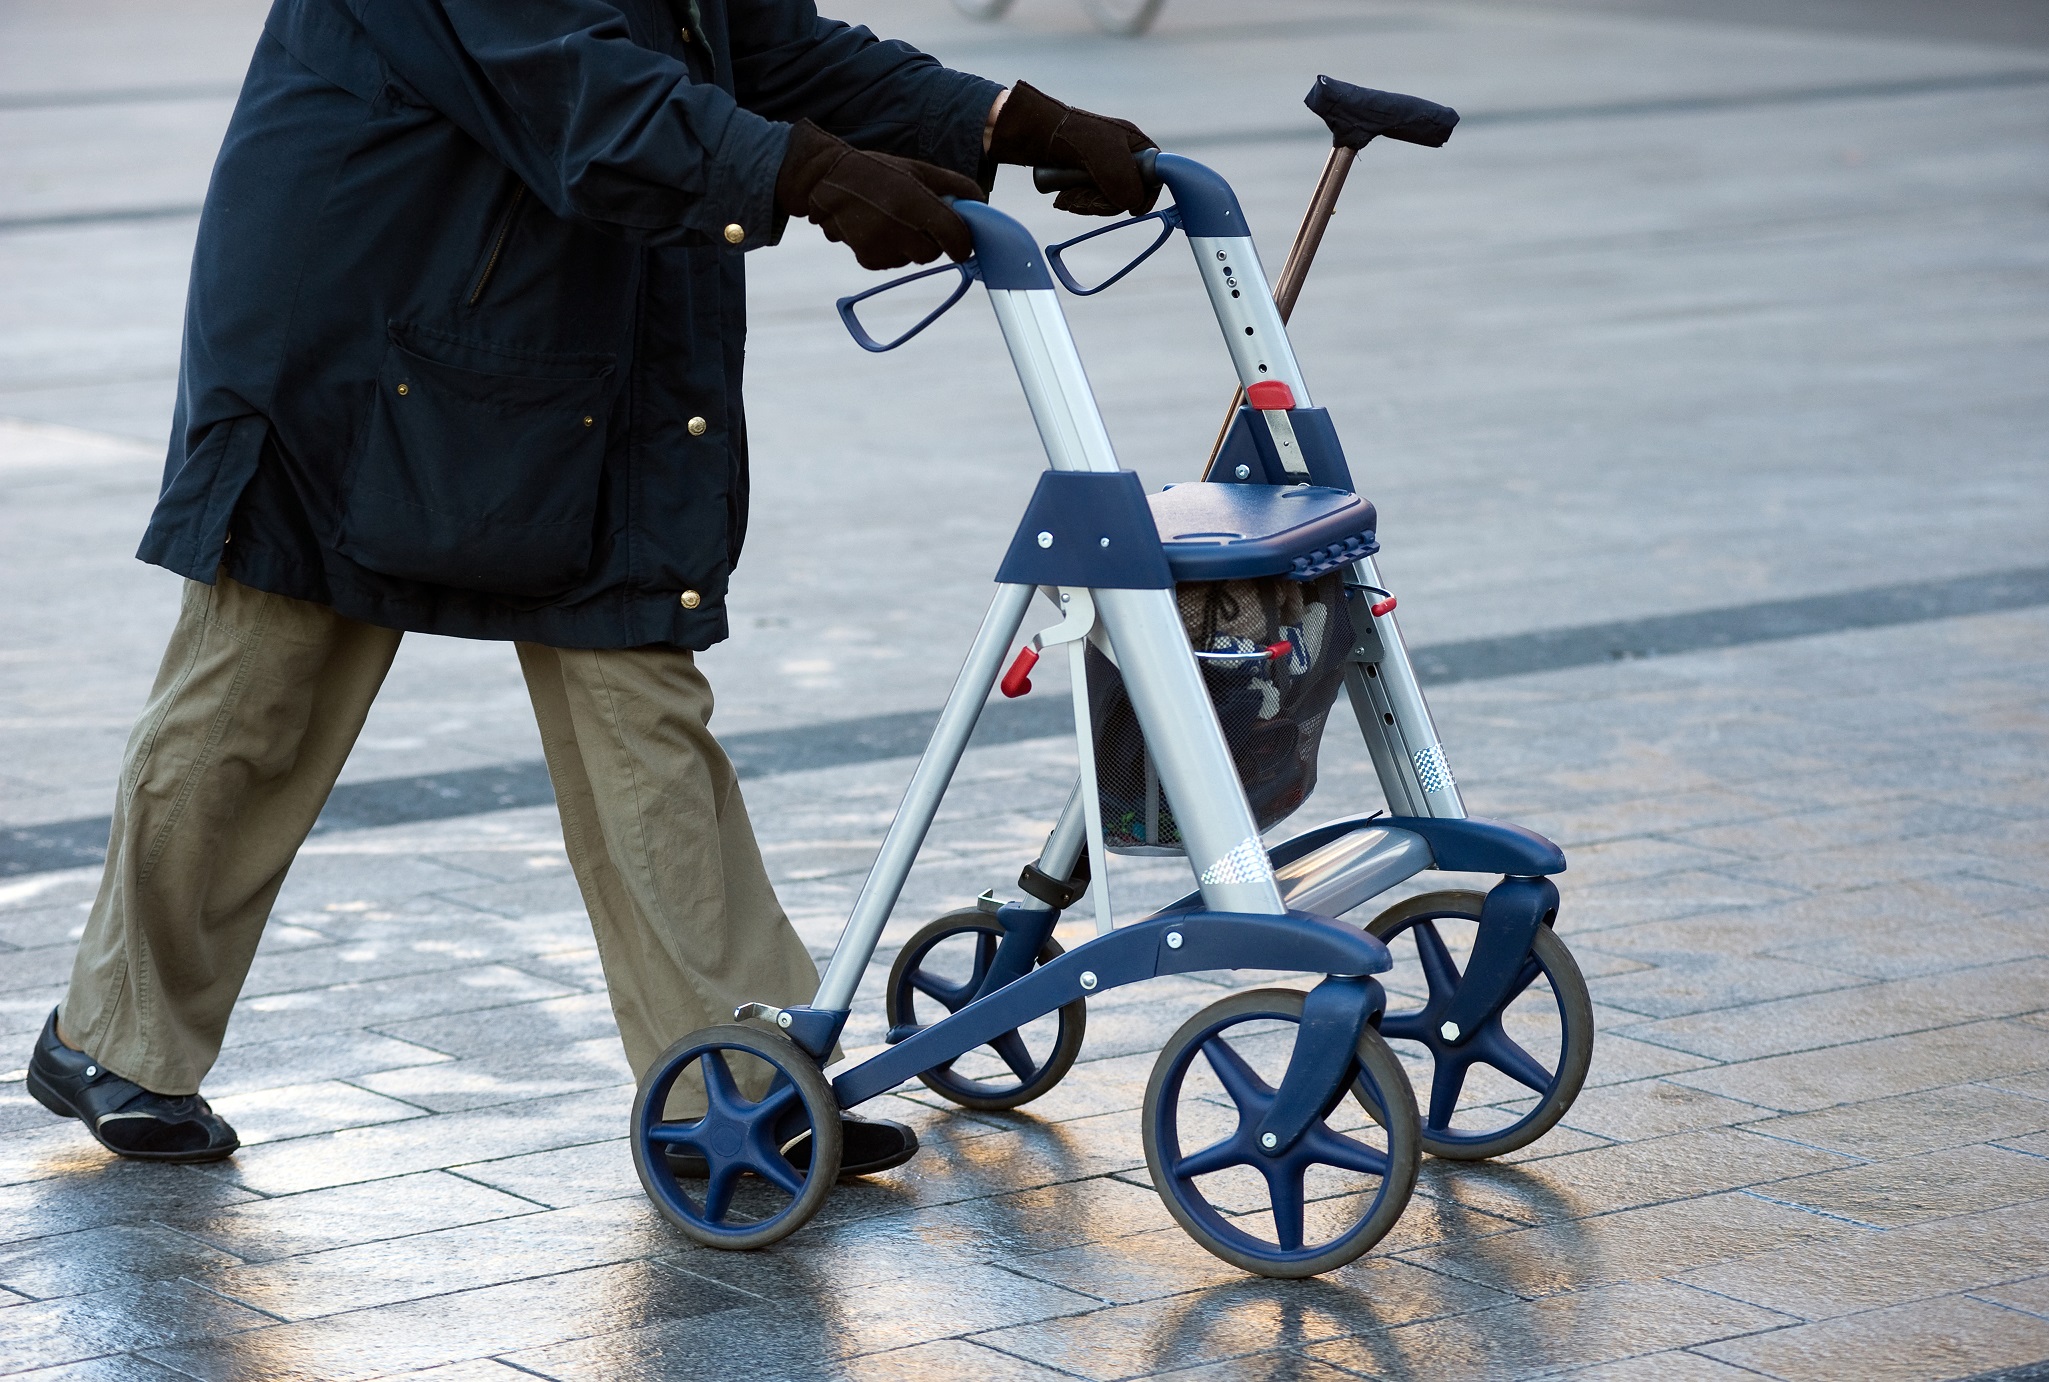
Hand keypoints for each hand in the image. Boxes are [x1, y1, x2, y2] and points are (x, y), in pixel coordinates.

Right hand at [775, 120, 984, 270]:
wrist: (825, 180)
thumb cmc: (878, 172)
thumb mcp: (919, 169)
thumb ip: (955, 186)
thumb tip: (981, 204)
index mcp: (916, 201)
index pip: (956, 238)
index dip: (963, 243)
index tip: (961, 241)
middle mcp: (899, 226)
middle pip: (933, 254)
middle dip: (932, 241)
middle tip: (920, 222)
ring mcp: (881, 246)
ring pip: (912, 260)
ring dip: (910, 245)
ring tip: (893, 219)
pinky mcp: (867, 259)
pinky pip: (893, 263)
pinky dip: (892, 250)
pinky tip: (879, 229)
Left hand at [987, 81, 1157, 216]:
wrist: (1034, 134)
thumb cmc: (1074, 139)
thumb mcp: (1106, 160)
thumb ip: (1126, 183)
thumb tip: (1133, 204)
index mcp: (1134, 143)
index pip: (1155, 174)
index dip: (1146, 194)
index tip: (1132, 209)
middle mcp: (1122, 155)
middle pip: (1129, 193)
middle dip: (1105, 203)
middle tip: (1085, 200)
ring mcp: (1102, 166)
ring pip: (1106, 200)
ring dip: (1087, 204)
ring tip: (1068, 197)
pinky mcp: (1084, 176)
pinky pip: (1089, 199)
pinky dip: (1078, 202)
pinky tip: (1063, 197)